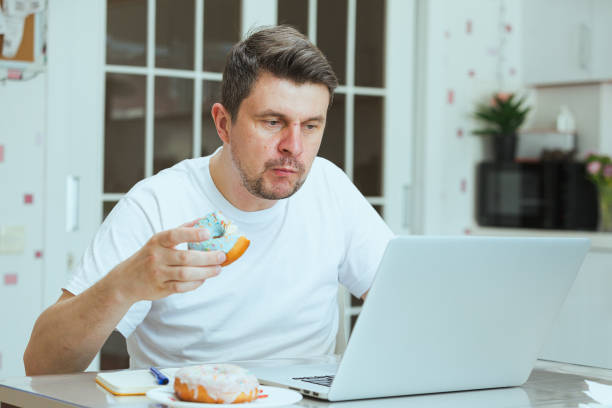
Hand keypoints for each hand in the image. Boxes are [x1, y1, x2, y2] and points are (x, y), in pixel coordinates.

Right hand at [110, 219, 225, 302]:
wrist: (126, 280)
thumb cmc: (150, 255)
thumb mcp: (160, 240)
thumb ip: (182, 229)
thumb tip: (205, 220)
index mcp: (158, 241)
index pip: (176, 235)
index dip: (193, 234)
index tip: (209, 233)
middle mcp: (157, 257)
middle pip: (185, 257)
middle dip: (207, 257)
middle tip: (222, 256)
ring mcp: (158, 274)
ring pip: (185, 274)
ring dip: (205, 272)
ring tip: (218, 269)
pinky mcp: (160, 288)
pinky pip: (181, 287)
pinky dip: (195, 283)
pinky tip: (204, 278)